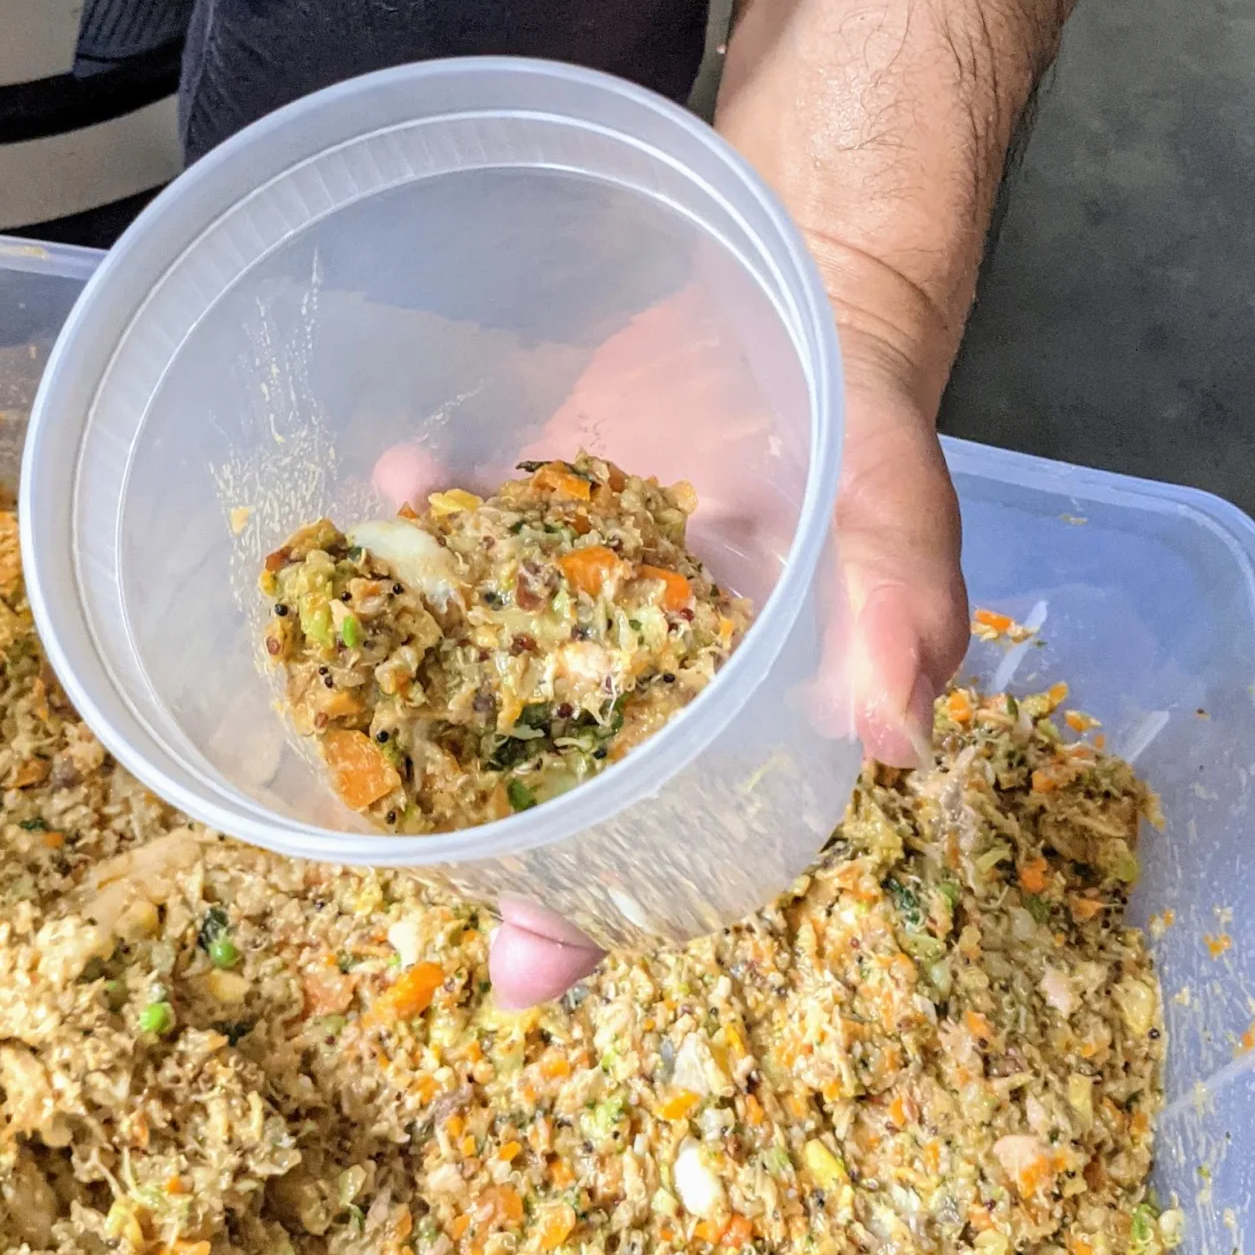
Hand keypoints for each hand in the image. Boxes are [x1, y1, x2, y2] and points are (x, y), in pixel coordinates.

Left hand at [375, 290, 970, 1010]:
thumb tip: (897, 741)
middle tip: (389, 842)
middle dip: (451, 820)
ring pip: (450, 668)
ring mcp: (536, 594)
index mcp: (692, 713)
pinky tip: (393, 483)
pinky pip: (432, 537)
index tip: (522, 965)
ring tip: (356, 647)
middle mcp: (602, 674)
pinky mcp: (493, 507)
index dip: (582, 909)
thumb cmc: (856, 423)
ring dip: (394, 672)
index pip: (632, 839)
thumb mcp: (892, 516)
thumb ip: (898, 613)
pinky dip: (405, 518)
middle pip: (511, 780)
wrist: (794, 289)